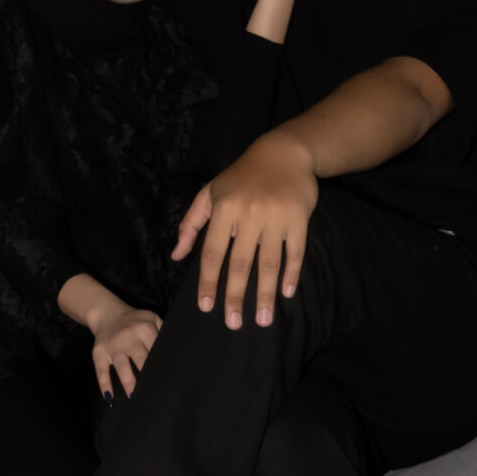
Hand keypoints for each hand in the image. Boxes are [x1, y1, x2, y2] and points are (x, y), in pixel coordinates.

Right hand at [89, 300, 161, 400]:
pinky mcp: (99, 353)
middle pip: (141, 360)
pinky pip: (101, 370)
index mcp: (145, 328)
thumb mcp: (151, 318)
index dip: (162, 365)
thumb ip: (163, 331)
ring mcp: (113, 346)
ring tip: (135, 397)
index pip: (156, 350)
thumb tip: (177, 351)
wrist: (106, 312)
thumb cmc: (134, 321)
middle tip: (156, 393)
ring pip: (122, 366)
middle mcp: (129, 337)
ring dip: (129, 382)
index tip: (169, 380)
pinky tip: (109, 397)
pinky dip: (104, 384)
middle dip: (149, 376)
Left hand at [172, 131, 318, 327]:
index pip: (213, 253)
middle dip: (235, 296)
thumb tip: (177, 256)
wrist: (284, 152)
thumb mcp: (210, 192)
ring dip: (264, 293)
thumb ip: (191, 223)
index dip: (208, 282)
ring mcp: (275, 217)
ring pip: (268, 263)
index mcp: (224, 208)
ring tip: (262, 319)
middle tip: (233, 324)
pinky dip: (291, 274)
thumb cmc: (242, 176)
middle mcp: (248, 214)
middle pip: (240, 263)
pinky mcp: (299, 219)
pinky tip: (286, 293)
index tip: (206, 307)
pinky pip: (295, 252)